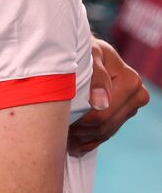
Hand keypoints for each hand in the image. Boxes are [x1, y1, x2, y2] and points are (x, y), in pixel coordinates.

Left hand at [68, 39, 149, 155]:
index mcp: (130, 81)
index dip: (79, 120)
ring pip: (103, 133)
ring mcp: (129, 108)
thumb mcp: (88, 54)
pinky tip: (71, 143)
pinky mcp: (121, 116)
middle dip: (79, 130)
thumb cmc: (83, 49)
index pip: (103, 114)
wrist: (84, 51)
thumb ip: (96, 76)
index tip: (59, 120)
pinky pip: (104, 136)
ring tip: (59, 134)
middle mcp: (136, 96)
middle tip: (55, 131)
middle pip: (104, 126)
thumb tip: (101, 103)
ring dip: (81, 137)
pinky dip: (87, 141)